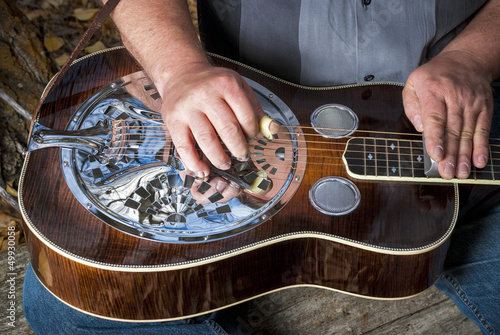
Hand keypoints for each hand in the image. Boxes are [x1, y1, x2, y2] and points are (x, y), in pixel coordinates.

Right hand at [158, 62, 264, 177]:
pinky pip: (184, 147)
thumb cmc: (212, 84)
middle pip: (228, 129)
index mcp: (226, 84)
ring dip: (219, 158)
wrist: (181, 74)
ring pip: (207, 140)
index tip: (251, 139)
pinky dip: (194, 162)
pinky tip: (202, 169)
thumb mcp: (238, 86)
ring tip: (225, 163)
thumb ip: (254, 108)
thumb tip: (271, 129)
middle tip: (242, 155)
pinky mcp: (173, 121)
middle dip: (238, 148)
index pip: (246, 116)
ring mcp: (188, 108)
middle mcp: (205, 94)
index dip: (252, 132)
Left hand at [403, 50, 492, 178]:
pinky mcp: (484, 107)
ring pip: (468, 132)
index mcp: (433, 91)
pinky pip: (483, 129)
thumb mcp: (413, 83)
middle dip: (451, 154)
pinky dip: (482, 146)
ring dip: (465, 155)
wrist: (466, 59)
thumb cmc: (434, 76)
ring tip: (461, 173)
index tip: (436, 155)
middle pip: (452, 129)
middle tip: (447, 172)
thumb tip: (420, 127)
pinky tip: (479, 161)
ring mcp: (471, 103)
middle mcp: (454, 97)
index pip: (435, 118)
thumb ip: (411, 105)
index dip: (436, 138)